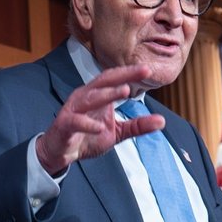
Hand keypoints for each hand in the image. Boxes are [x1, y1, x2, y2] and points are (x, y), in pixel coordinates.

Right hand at [36, 64, 163, 176]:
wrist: (60, 152)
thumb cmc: (87, 136)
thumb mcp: (117, 132)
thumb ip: (137, 126)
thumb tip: (162, 121)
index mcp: (96, 95)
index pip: (114, 79)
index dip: (130, 72)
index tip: (149, 69)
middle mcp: (84, 97)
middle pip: (104, 81)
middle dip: (123, 75)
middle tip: (143, 70)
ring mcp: (73, 110)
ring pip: (90, 97)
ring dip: (107, 93)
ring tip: (125, 91)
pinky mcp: (64, 125)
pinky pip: (76, 121)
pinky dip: (88, 123)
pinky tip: (100, 127)